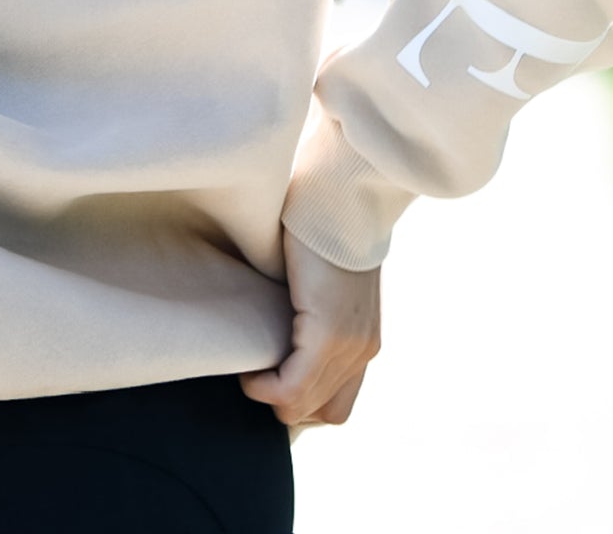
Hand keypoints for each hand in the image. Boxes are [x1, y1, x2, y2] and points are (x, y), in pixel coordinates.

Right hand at [238, 232, 380, 433]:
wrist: (341, 199)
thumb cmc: (324, 229)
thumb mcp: (326, 285)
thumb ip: (316, 313)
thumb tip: (282, 327)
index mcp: (364, 341)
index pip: (336, 405)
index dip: (300, 400)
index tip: (272, 376)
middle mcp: (362, 351)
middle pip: (321, 413)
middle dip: (284, 401)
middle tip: (258, 372)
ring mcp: (348, 345)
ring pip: (303, 406)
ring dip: (270, 395)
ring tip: (251, 368)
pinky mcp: (326, 333)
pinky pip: (292, 388)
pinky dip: (265, 386)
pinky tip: (249, 369)